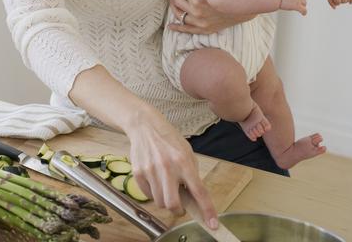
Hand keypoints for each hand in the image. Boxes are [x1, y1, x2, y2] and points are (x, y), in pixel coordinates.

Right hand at [126, 108, 217, 228]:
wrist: (145, 126)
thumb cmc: (168, 139)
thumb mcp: (187, 152)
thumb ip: (191, 173)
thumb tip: (195, 197)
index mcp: (183, 162)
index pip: (199, 191)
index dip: (207, 210)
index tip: (212, 224)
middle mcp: (167, 167)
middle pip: (173, 205)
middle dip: (178, 210)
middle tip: (180, 205)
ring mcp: (151, 171)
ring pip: (159, 202)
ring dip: (165, 200)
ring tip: (166, 185)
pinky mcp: (138, 173)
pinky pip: (147, 195)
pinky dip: (153, 193)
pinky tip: (155, 179)